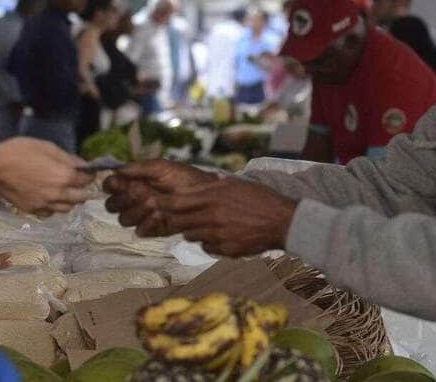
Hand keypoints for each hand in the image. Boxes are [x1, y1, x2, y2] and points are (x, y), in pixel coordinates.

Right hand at [0, 138, 94, 215]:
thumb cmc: (20, 152)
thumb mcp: (47, 147)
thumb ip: (67, 158)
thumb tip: (82, 164)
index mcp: (65, 176)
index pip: (87, 180)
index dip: (89, 175)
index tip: (87, 172)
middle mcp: (58, 194)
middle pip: (82, 198)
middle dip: (83, 189)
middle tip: (78, 182)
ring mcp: (45, 204)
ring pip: (68, 208)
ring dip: (70, 200)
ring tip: (64, 191)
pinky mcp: (33, 210)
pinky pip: (51, 213)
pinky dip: (54, 207)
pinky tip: (49, 198)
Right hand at [103, 159, 217, 226]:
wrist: (205, 194)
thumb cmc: (184, 177)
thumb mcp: (162, 167)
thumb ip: (139, 168)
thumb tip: (117, 170)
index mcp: (132, 182)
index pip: (110, 186)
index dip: (111, 186)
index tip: (119, 184)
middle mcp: (133, 200)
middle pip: (112, 205)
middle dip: (123, 200)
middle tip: (138, 192)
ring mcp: (142, 215)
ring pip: (124, 219)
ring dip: (136, 211)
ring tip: (153, 203)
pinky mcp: (153, 229)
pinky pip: (139, 231)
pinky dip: (146, 224)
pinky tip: (159, 216)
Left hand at [144, 177, 297, 256]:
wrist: (283, 222)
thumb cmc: (261, 199)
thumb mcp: (235, 185)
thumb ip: (213, 187)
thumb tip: (196, 185)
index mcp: (212, 197)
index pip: (175, 202)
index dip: (161, 204)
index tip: (152, 204)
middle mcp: (211, 216)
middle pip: (178, 222)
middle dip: (174, 220)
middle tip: (173, 218)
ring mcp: (218, 235)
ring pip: (191, 236)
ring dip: (193, 231)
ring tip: (207, 225)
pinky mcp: (226, 250)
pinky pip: (207, 247)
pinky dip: (210, 242)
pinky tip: (222, 236)